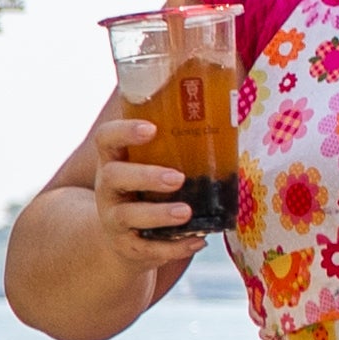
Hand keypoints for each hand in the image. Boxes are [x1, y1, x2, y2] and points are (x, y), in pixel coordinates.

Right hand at [77, 94, 205, 259]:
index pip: (107, 139)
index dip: (124, 131)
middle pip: (114, 177)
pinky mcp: (128, 248)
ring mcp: (114, 220)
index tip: (152, 128)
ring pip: (128, 216)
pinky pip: (148, 250)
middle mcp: (108, 189)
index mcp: (115, 161)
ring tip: (187, 212)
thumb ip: (177, 139)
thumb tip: (231, 89)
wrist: (124, 240)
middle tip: (178, 177)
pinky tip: (198, 241)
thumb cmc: (149, 190)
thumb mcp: (152, 164)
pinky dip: (174, 248)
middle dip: (146, 176)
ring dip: (159, 214)